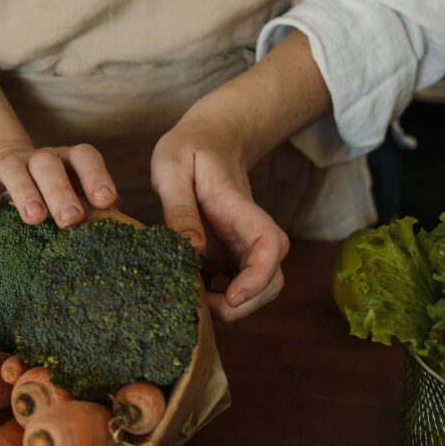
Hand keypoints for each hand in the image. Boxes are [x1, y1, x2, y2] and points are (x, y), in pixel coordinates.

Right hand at [0, 143, 118, 232]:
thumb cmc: (52, 195)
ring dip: (25, 193)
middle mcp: (39, 159)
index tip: (107, 201)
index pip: (84, 157)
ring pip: (14, 170)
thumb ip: (92, 207)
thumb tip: (118, 226)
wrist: (4, 173)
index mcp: (67, 160)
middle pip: (48, 164)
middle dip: (60, 191)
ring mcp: (8, 166)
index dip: (96, 176)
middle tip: (70, 219)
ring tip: (34, 219)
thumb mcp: (74, 195)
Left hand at [151, 114, 289, 321]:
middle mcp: (249, 231)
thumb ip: (179, 207)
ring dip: (233, 307)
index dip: (258, 277)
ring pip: (259, 287)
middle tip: (200, 307)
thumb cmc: (190, 148)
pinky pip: (236, 284)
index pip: (269, 245)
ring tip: (193, 301)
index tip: (232, 297)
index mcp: (239, 207)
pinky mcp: (230, 252)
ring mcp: (242, 244)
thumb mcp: (173, 167)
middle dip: (244, 305)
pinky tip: (190, 291)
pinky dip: (219, 298)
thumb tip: (192, 249)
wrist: (211, 138)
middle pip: (272, 279)